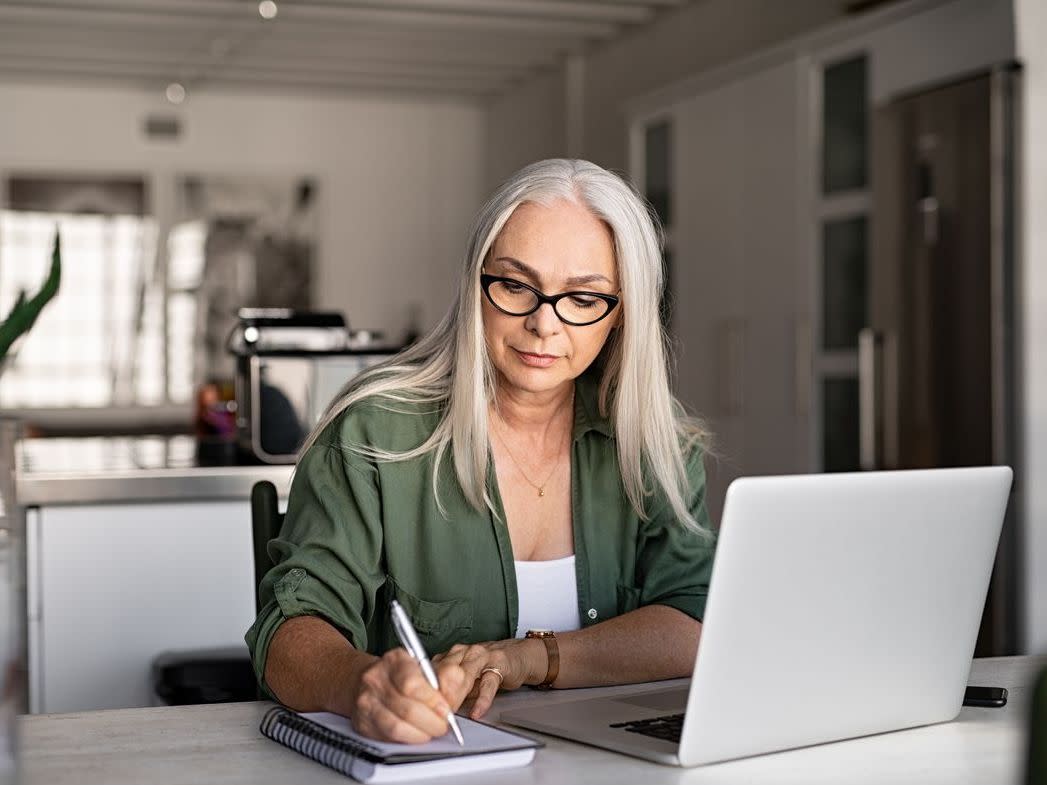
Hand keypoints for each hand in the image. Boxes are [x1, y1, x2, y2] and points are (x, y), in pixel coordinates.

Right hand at [347, 647, 467, 743]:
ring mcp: (366, 701)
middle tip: (443, 725)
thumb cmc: (401, 674)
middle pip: (407, 709)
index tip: (446, 710)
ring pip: (397, 727)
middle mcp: (376, 679)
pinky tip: (416, 734)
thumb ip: (442, 677)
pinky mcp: (362, 722)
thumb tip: (453, 694)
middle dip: (432, 722)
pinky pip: (388, 737)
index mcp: (394, 660)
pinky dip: (407, 739)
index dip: (433, 701)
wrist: (368, 680)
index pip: (412, 684)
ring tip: (431, 731)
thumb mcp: (423, 667)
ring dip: (421, 734)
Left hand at [434, 639, 545, 718]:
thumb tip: (431, 709)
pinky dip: (482, 700)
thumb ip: (449, 689)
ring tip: (451, 712)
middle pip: (445, 671)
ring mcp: (482, 656)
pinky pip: (488, 683)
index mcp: (452, 654)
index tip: (421, 707)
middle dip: (438, 694)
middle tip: (434, 713)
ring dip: (455, 695)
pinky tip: (477, 711)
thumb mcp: (464, 678)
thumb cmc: (487, 668)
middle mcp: (464, 652)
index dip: (425, 690)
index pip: (432, 670)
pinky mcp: (499, 664)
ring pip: (464, 675)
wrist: (516, 656)